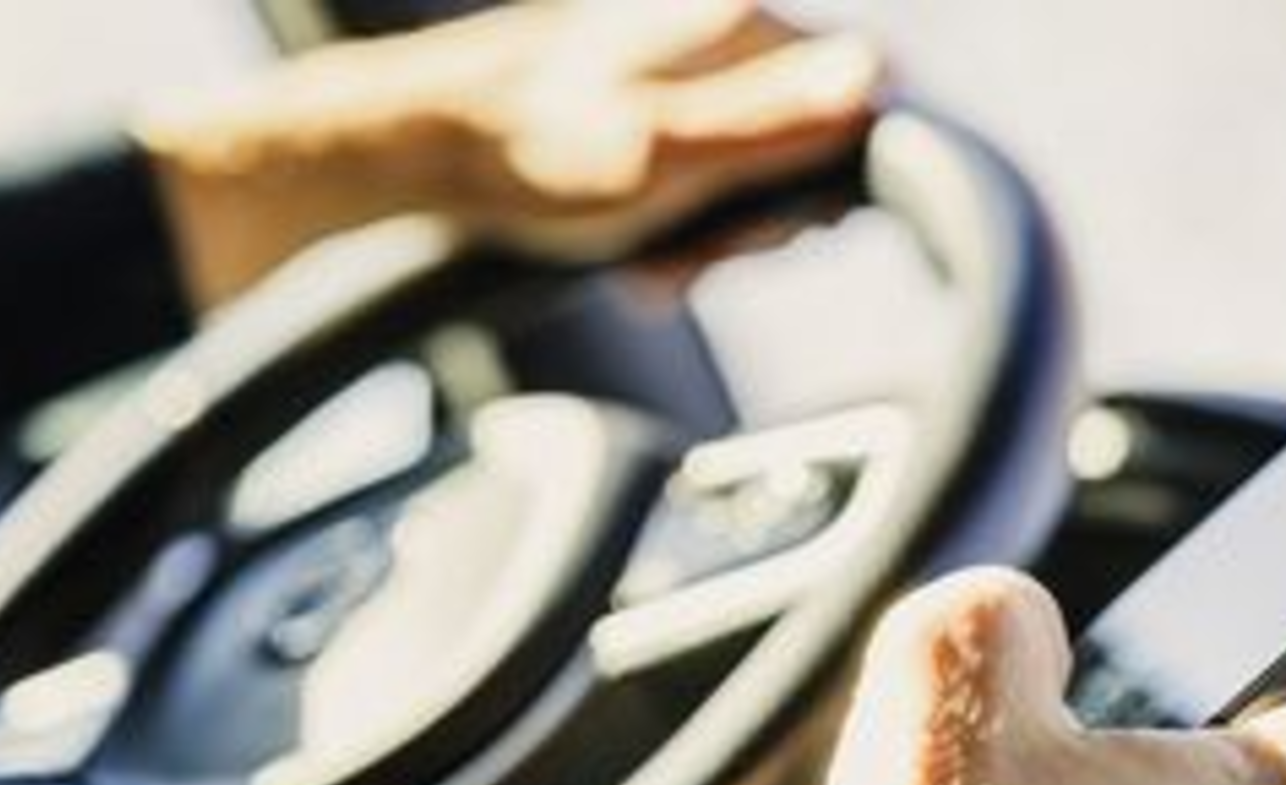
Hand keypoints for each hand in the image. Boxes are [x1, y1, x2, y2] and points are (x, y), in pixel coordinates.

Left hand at [138, 0, 882, 307]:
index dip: (823, 190)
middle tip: (688, 258)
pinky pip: (701, 164)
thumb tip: (878, 78)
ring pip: (753, 163)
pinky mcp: (647, 94)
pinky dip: (675, 218)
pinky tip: (632, 250)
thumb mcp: (658, 156)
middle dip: (756, 218)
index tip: (759, 236)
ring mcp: (681, 59)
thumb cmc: (523, 154)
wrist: (407, 156)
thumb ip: (770, 121)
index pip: (859, 105)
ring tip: (648, 261)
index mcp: (736, 22)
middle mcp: (718, 26)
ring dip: (711, 230)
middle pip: (808, 140)